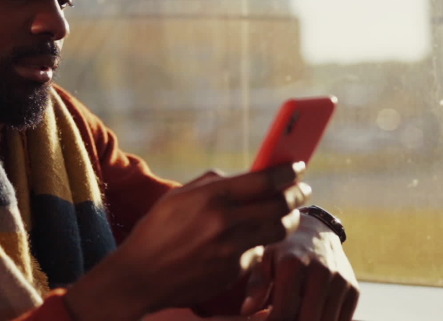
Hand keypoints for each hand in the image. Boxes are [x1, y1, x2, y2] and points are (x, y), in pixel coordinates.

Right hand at [63, 162, 310, 319]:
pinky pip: (257, 253)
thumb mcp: (178, 197)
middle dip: (297, 195)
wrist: (141, 276)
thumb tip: (245, 176)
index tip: (298, 167)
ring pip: (278, 231)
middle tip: (301, 190)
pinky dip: (256, 244)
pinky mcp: (234, 271)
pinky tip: (246, 240)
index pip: (265, 180)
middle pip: (281, 205)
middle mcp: (226, 222)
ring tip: (284, 213)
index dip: (288, 171)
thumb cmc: (156, 230)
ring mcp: (232, 249)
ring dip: (286, 219)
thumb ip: (212, 184)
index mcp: (211, 197)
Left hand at [240, 212, 358, 320]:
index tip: (260, 318)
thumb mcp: (265, 259)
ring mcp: (340, 282)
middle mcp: (321, 272)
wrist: (316, 232)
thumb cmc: (283, 249)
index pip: (283, 312)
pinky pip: (340, 320)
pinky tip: (307, 314)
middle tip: (278, 317)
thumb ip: (257, 285)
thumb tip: (246, 311)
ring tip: (292, 314)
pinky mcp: (353, 290)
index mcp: (293, 264)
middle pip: (306, 320)